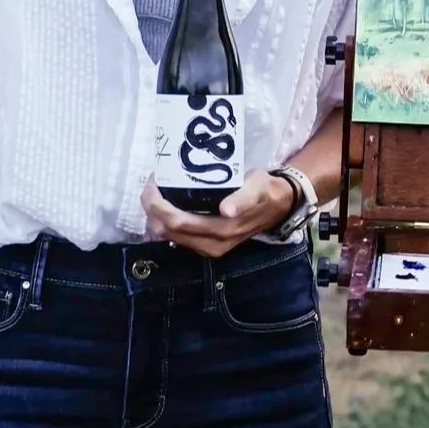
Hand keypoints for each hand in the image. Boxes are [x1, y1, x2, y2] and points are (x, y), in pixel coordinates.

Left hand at [141, 174, 297, 259]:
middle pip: (165, 230)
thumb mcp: (257, 189)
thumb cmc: (264, 192)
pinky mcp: (205, 244)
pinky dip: (165, 220)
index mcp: (220, 231)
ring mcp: (206, 247)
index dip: (157, 203)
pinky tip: (167, 202)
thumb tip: (226, 210)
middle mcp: (210, 244)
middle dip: (151, 207)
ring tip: (158, 190)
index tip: (154, 180)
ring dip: (156, 214)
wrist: (278, 205)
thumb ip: (242, 199)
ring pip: (167, 235)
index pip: (175, 222)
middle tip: (152, 182)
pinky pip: (175, 235)